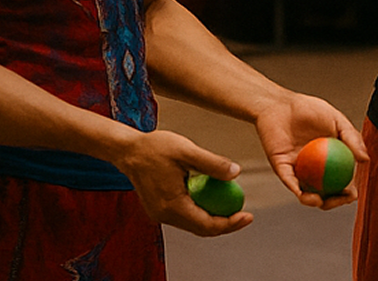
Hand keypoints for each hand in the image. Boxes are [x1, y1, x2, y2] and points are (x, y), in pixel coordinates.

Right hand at [111, 128, 251, 235]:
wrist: (129, 150)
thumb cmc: (155, 148)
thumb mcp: (187, 151)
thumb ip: (213, 164)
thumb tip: (236, 173)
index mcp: (171, 205)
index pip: (206, 225)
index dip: (230, 223)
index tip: (248, 216)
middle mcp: (164, 215)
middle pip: (201, 229)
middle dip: (226, 225)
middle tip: (245, 215)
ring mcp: (160, 214)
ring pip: (193, 225)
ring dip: (214, 220)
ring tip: (234, 208)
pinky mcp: (159, 209)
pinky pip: (185, 216)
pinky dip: (202, 212)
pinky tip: (215, 200)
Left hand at [252, 92, 370, 208]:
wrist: (281, 104)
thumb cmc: (310, 109)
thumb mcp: (337, 121)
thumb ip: (352, 138)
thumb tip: (366, 161)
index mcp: (330, 158)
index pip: (342, 180)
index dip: (348, 192)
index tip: (352, 194)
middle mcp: (314, 168)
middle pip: (326, 191)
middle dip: (333, 202)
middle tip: (339, 200)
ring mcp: (298, 169)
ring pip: (306, 192)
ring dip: (314, 201)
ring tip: (320, 201)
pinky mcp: (281, 168)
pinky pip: (290, 181)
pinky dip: (297, 190)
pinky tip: (304, 194)